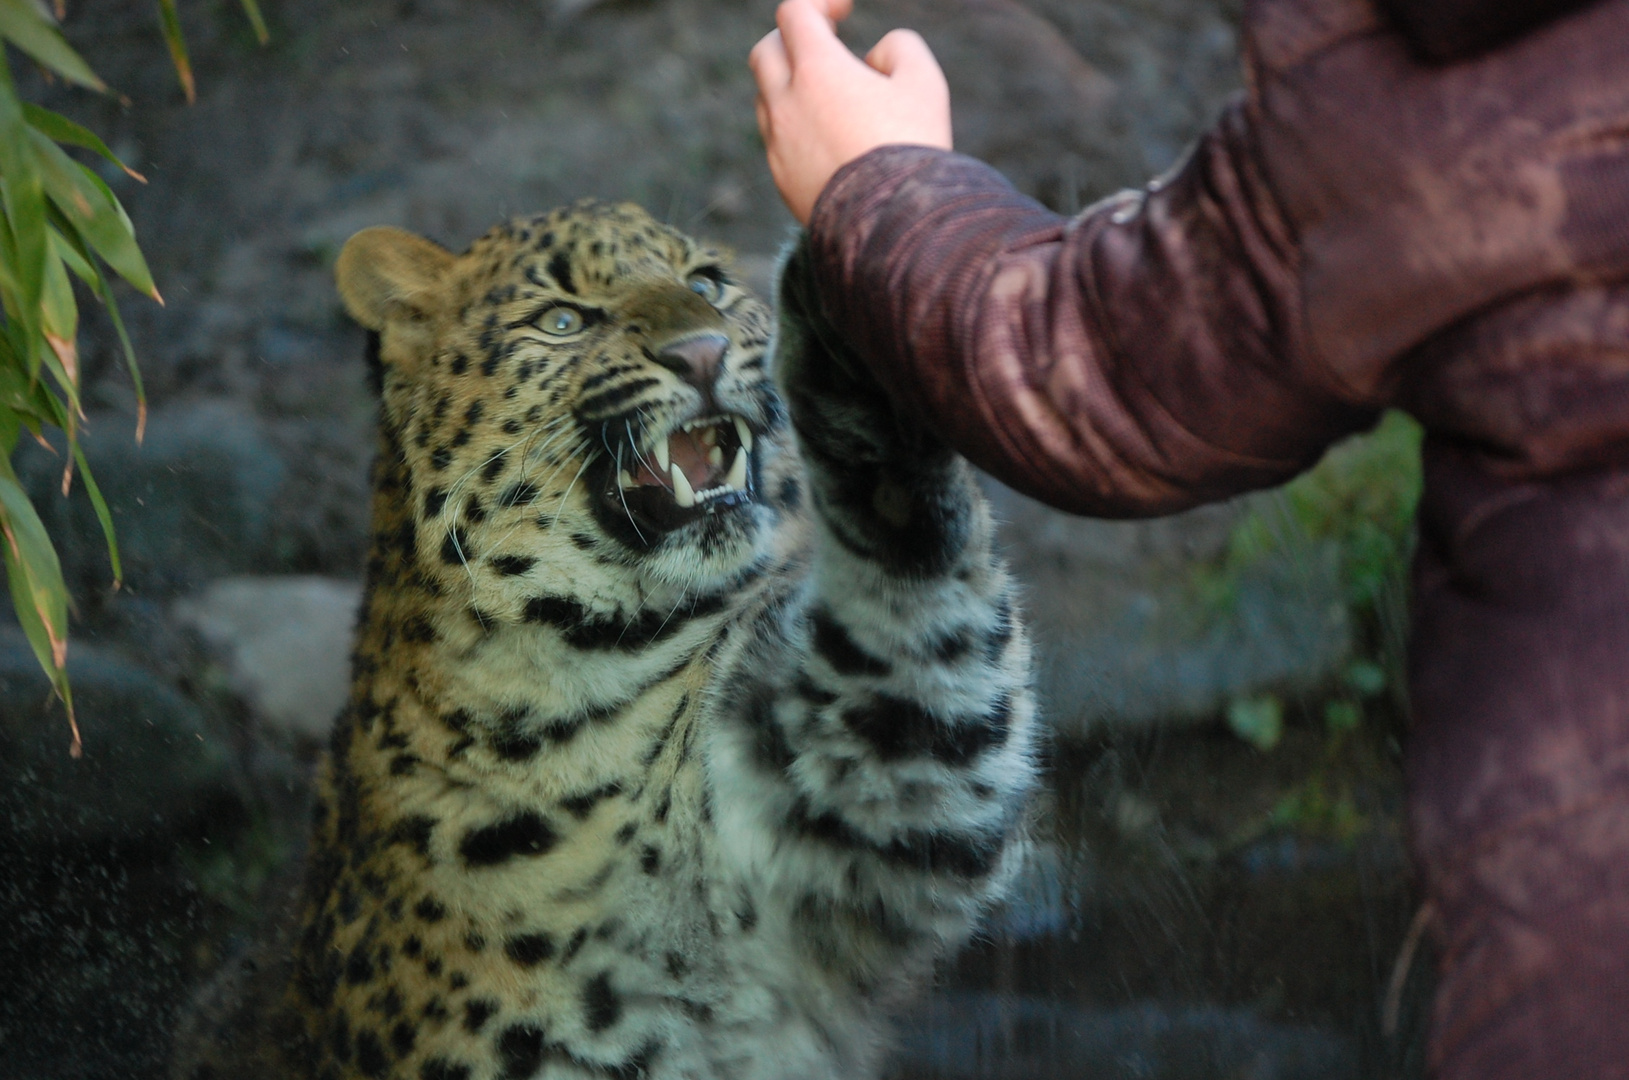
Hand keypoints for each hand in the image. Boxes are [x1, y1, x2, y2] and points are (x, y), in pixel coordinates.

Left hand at [750, 0, 951, 224]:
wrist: (892, 226)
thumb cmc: (912, 148)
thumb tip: (873, 59)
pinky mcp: (781, 179)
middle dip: (793, 40)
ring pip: (767, 98)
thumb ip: (900, 48)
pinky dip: (796, 126)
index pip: (795, 13)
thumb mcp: (925, 83)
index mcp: (816, 69)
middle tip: (828, 46)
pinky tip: (830, 138)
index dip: (819, 2)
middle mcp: (785, 103)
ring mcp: (778, 144)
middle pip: (767, 51)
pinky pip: (777, 139)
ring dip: (793, 86)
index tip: (845, 10)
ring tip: (835, 97)